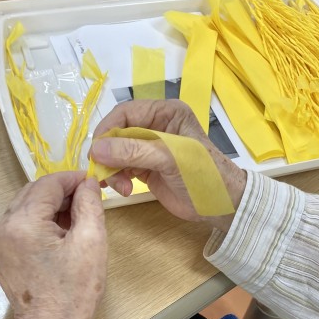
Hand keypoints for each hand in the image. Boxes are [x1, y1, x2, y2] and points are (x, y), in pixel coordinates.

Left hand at [0, 172, 106, 318]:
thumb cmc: (75, 291)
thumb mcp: (91, 242)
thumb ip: (89, 204)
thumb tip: (88, 182)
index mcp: (22, 224)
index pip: (47, 184)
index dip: (72, 179)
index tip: (93, 182)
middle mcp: (1, 227)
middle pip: (33, 192)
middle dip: (60, 192)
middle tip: (87, 201)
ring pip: (24, 206)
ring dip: (49, 206)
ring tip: (74, 220)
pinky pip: (18, 223)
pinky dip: (38, 221)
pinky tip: (57, 234)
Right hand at [90, 100, 245, 230]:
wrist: (221, 205)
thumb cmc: (203, 175)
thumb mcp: (170, 159)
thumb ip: (134, 151)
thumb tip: (96, 149)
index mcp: (166, 113)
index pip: (126, 113)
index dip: (108, 130)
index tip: (96, 151)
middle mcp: (156, 126)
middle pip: (117, 133)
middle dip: (109, 153)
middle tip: (104, 174)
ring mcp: (150, 148)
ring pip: (116, 152)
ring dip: (112, 169)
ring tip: (120, 187)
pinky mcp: (146, 168)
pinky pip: (122, 167)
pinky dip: (116, 177)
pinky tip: (120, 189)